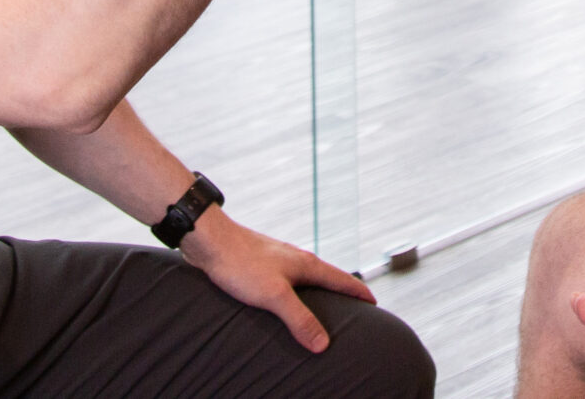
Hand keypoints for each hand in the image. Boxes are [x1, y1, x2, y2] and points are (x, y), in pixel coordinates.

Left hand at [180, 208, 374, 352]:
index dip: (359, 293)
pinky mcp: (261, 263)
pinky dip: (297, 292)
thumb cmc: (241, 263)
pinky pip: (288, 280)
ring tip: (322, 307)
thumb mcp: (273, 296)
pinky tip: (285, 300)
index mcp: (306, 264)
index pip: (342, 279)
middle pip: (327, 277)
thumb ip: (299, 319)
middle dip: (342, 292)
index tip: (374, 303)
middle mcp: (296, 259)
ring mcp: (278, 259)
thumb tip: (323, 344)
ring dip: (318, 292)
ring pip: (307, 278)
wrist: (209, 240)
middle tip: (354, 308)